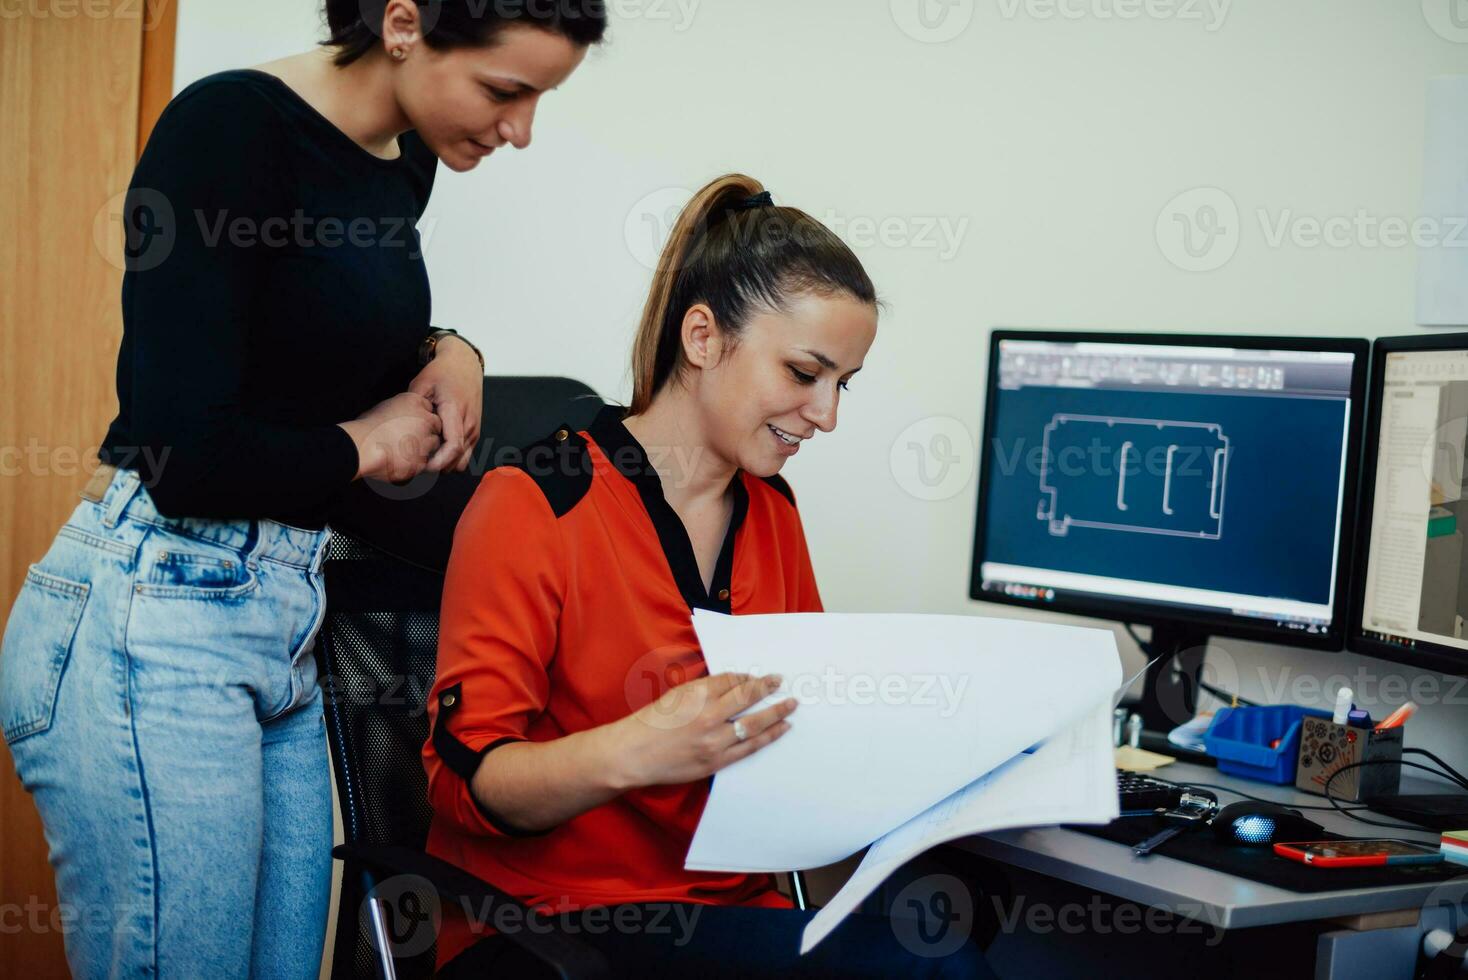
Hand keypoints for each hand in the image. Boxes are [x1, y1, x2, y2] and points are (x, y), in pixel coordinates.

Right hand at [337, 391, 442, 482]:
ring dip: (422, 448)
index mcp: (414, 402)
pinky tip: (400, 461)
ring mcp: (425, 441)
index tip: (413, 425)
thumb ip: (399, 411)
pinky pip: (424, 463)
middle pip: (436, 426)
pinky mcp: (421, 460)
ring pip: (433, 445)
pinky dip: (415, 464)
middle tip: (410, 439)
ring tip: (402, 451)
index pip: (429, 409)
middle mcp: (425, 420)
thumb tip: (401, 416)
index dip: (421, 419)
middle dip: (426, 433)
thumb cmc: (366, 428)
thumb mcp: (383, 408)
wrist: (361, 448)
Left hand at [408, 336, 482, 471]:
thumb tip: (401, 428)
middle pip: (457, 460)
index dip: (438, 462)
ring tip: (428, 457)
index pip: (452, 447)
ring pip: (462, 461)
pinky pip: (466, 454)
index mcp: (455, 411)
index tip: (423, 466)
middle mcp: (469, 423)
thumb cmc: (442, 373)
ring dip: (446, 463)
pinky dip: (453, 458)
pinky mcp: (475, 431)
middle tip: (418, 463)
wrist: (464, 364)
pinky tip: (438, 450)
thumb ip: (414, 407)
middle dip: (439, 467)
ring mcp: (475, 428)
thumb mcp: (421, 384)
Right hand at [605, 672, 796, 789]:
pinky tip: (781, 729)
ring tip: (790, 706)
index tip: (758, 677)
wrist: (633, 754)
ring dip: (776, 713)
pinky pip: (749, 747)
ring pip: (754, 724)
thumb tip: (731, 685)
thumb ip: (703, 690)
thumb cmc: (651, 722)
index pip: (731, 680)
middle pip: (747, 697)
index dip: (748, 678)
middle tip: (781, 681)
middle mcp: (708, 715)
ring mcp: (714, 740)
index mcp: (696, 694)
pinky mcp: (715, 761)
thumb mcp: (676, 695)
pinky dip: (768, 737)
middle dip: (767, 688)